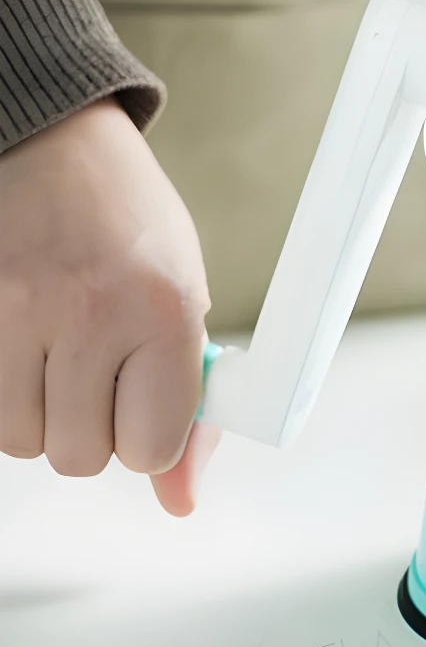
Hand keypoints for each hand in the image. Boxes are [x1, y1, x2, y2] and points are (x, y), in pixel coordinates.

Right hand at [0, 101, 216, 514]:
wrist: (48, 145)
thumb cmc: (127, 223)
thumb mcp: (183, 297)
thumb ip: (187, 400)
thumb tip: (182, 501)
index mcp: (164, 308)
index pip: (152, 446)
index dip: (152, 432)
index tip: (148, 398)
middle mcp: (88, 314)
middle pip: (81, 456)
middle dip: (95, 421)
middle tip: (102, 361)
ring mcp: (11, 317)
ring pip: (23, 442)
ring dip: (43, 409)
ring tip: (60, 342)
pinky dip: (4, 390)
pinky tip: (21, 339)